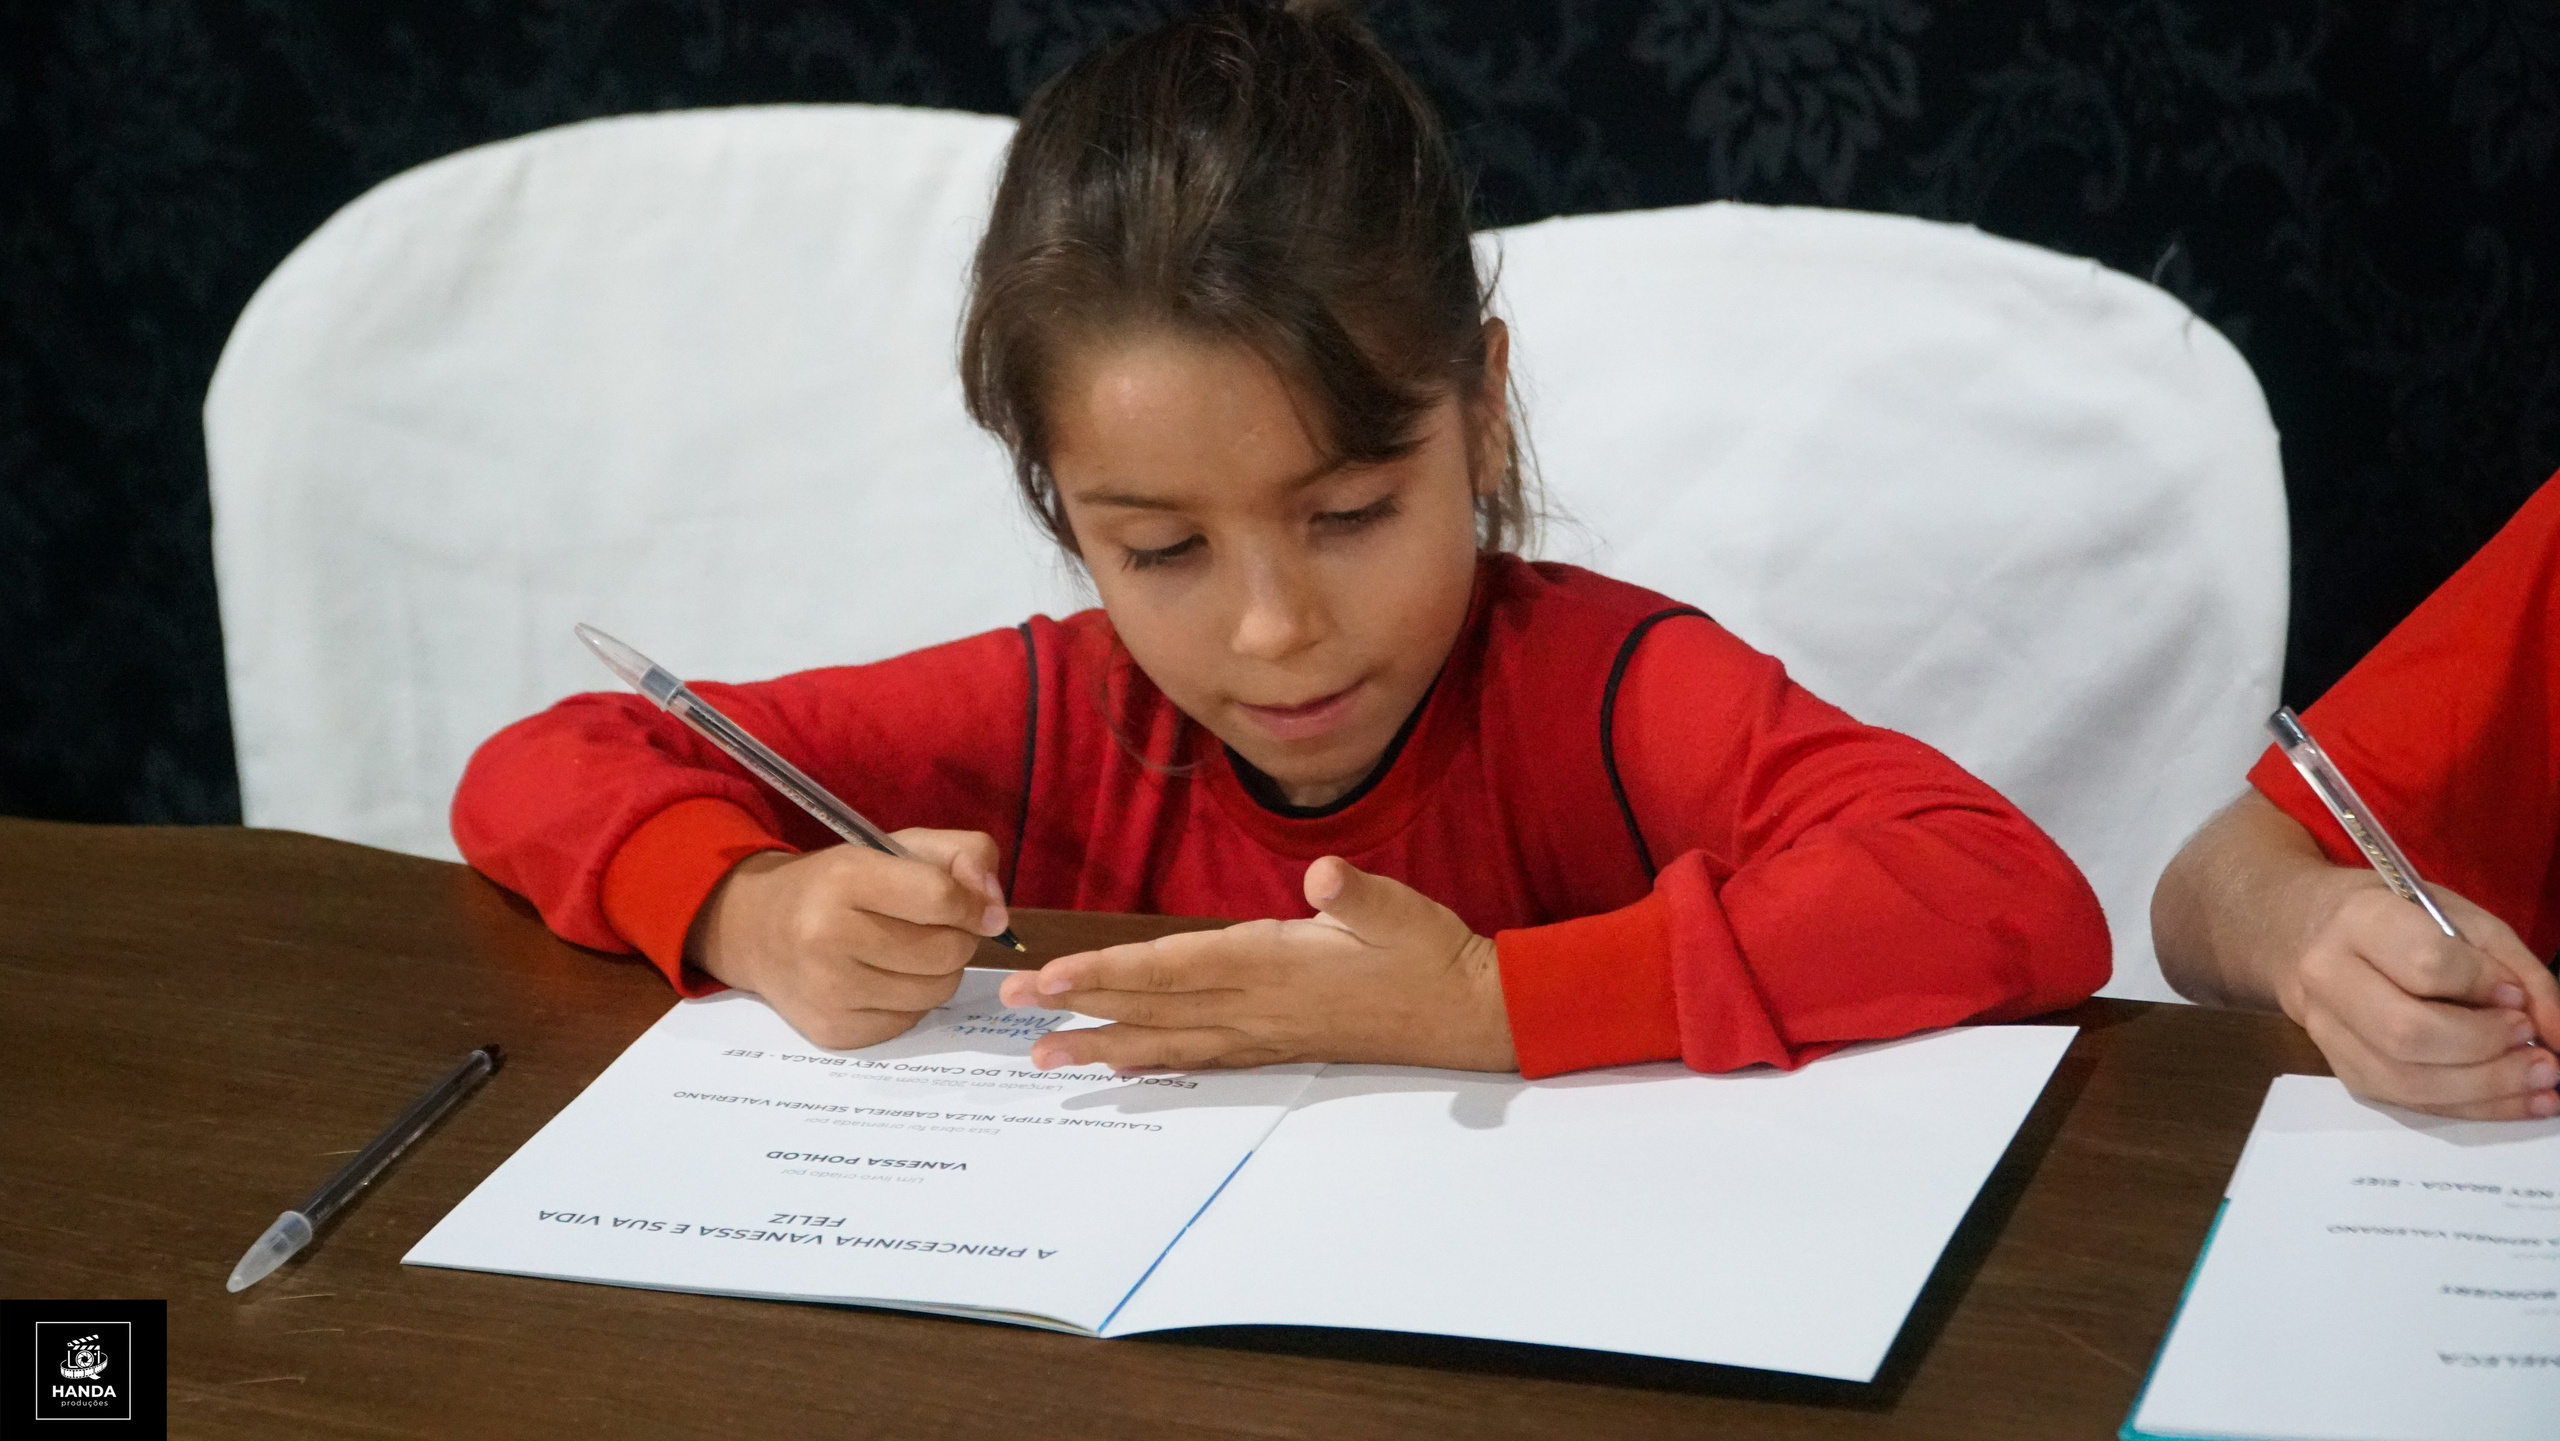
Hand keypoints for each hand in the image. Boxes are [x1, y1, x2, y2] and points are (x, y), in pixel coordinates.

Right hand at [688, 829, 1011, 1049]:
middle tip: (933, 927)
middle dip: (957, 938)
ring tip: (908, 951)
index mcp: (846, 879)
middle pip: (947, 952)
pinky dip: (911, 1001)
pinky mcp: (834, 1032)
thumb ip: (963, 855)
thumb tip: (997, 911)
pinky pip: (911, 1020)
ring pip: (937, 992)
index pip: (942, 898)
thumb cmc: (837, 884)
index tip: (979, 908)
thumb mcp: (897, 847)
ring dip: (938, 972)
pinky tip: (883, 978)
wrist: (756, 929)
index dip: (974, 904)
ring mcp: (829, 992)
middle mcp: (829, 938)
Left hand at [994, 856, 1513, 1071]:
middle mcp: (1256, 1005)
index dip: (1110, 971)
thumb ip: (1359, 895)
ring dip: (1101, 1044)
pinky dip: (1150, 1059)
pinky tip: (1118, 1064)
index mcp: (1276, 963)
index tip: (1052, 975)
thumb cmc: (1431, 954)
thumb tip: (1326, 876)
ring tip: (1043, 1055)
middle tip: (1012, 1012)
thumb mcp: (1401, 911)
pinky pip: (1195, 1056)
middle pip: (1152, 1006)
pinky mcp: (1272, 1044)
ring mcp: (1261, 1031)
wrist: (1466, 1015)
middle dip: (1079, 1007)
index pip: (1175, 967)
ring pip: (1165, 1040)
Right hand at [2273, 871, 2559, 1120]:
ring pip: (2406, 1080)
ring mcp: (2326, 1030)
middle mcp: (2328, 976)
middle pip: (2408, 1033)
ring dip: (2486, 1089)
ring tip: (2540, 1080)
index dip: (2482, 986)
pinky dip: (2470, 1107)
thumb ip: (2516, 969)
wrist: (2308, 935)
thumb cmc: (2397, 919)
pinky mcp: (2342, 1068)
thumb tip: (2558, 1033)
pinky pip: (2407, 1102)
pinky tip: (2515, 1100)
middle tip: (2533, 1044)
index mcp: (2358, 921)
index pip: (2424, 964)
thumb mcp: (2461, 918)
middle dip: (2485, 1048)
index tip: (2515, 995)